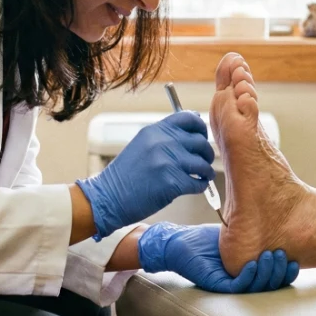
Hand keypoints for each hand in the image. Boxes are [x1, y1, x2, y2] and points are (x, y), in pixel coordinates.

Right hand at [76, 112, 215, 237]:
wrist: (109, 197)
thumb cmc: (126, 174)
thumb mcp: (143, 145)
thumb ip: (166, 136)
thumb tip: (195, 125)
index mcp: (156, 130)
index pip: (189, 118)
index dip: (200, 128)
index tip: (202, 138)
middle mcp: (164, 142)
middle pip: (201, 142)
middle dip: (206, 153)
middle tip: (204, 162)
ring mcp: (169, 162)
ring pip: (203, 164)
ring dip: (206, 171)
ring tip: (202, 176)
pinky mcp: (172, 183)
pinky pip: (199, 183)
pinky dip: (201, 187)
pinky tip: (195, 187)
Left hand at [138, 223, 298, 293]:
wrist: (180, 242)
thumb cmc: (206, 239)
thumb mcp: (238, 231)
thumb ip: (258, 232)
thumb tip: (283, 220)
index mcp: (252, 272)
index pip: (275, 277)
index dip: (287, 272)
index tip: (294, 259)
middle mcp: (244, 281)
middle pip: (270, 285)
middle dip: (279, 271)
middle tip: (280, 253)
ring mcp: (231, 285)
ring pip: (257, 287)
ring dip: (266, 273)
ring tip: (269, 254)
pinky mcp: (218, 285)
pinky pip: (238, 286)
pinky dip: (248, 276)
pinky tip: (252, 263)